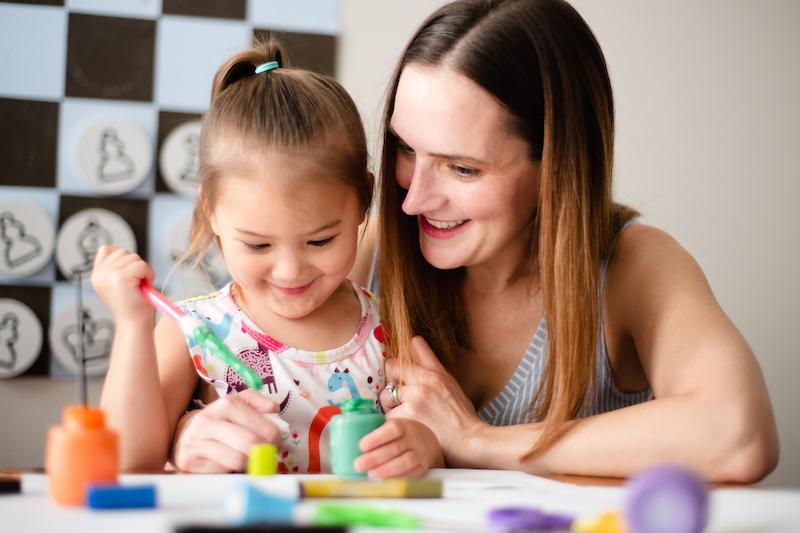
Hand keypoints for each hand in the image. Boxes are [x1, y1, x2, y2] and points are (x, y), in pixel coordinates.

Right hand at [90, 244, 154, 322]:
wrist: (135, 324)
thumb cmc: (133, 305)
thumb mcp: (119, 283)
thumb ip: (117, 267)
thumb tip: (122, 251)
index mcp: (97, 276)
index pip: (106, 249)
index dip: (122, 257)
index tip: (129, 273)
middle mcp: (99, 274)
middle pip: (123, 252)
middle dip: (135, 265)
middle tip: (137, 284)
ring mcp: (109, 275)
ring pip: (134, 257)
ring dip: (143, 270)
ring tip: (140, 286)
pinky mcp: (121, 278)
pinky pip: (142, 265)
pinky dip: (149, 275)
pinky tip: (145, 287)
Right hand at [171, 389, 282, 472]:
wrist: (183, 432)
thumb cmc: (219, 419)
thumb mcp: (237, 403)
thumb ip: (258, 402)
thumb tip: (274, 409)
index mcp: (226, 404)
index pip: (260, 426)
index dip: (275, 437)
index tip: (277, 443)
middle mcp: (208, 421)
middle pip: (250, 443)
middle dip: (264, 451)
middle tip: (267, 454)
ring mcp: (196, 443)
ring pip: (237, 460)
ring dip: (248, 463)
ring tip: (248, 459)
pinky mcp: (188, 462)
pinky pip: (221, 472)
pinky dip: (230, 471)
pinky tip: (229, 464)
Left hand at [353, 418, 443, 477]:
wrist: (427, 441)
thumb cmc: (401, 434)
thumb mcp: (391, 425)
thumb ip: (372, 429)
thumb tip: (340, 432)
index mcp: (402, 426)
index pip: (392, 429)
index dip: (377, 437)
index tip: (361, 445)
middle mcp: (412, 439)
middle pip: (395, 448)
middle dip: (375, 458)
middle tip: (358, 465)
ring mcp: (419, 454)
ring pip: (404, 462)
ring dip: (386, 469)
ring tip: (370, 474)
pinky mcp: (422, 468)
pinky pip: (411, 474)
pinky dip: (398, 478)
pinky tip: (385, 481)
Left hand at [378, 336, 487, 466]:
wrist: (469, 441)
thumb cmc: (460, 413)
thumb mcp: (449, 381)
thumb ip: (429, 360)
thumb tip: (414, 338)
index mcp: (432, 374)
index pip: (396, 362)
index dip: (393, 372)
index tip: (397, 382)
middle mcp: (422, 385)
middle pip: (389, 376)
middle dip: (390, 387)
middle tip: (398, 400)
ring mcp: (414, 402)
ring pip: (385, 397)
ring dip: (389, 405)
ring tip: (403, 415)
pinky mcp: (408, 420)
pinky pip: (388, 416)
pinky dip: (392, 422)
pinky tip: (404, 427)